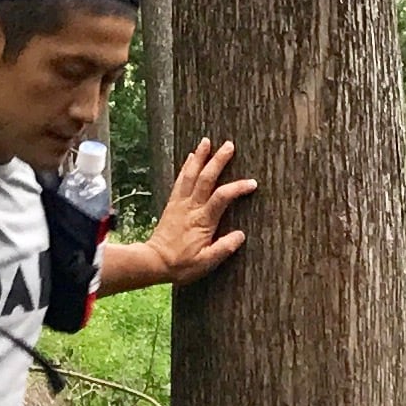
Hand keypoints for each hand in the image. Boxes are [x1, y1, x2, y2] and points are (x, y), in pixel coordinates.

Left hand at [145, 137, 256, 286]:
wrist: (153, 262)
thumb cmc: (181, 264)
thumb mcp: (206, 263)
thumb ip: (224, 248)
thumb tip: (241, 235)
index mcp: (203, 221)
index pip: (223, 197)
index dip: (237, 188)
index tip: (252, 183)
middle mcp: (191, 208)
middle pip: (206, 178)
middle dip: (218, 160)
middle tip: (229, 145)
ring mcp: (180, 204)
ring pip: (191, 175)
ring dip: (199, 157)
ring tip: (207, 141)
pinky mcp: (172, 204)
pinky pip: (180, 181)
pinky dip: (186, 167)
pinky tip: (190, 157)